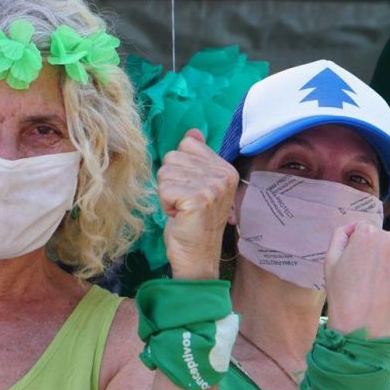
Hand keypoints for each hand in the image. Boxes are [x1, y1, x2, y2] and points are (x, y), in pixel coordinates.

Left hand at [157, 129, 238, 279]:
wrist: (197, 257)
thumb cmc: (193, 223)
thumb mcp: (196, 185)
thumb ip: (196, 157)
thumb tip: (193, 132)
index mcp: (225, 168)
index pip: (187, 144)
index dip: (180, 168)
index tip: (189, 189)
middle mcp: (223, 175)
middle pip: (173, 156)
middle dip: (170, 181)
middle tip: (183, 202)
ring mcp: (213, 187)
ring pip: (166, 171)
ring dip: (167, 193)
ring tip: (181, 209)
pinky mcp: (198, 199)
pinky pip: (164, 188)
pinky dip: (165, 204)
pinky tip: (178, 216)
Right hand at [323, 222, 389, 337]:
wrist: (362, 328)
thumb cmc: (342, 295)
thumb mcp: (330, 261)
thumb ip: (340, 236)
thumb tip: (352, 228)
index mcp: (368, 234)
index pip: (364, 229)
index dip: (357, 245)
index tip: (354, 263)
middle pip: (383, 240)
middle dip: (376, 253)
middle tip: (365, 277)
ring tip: (378, 287)